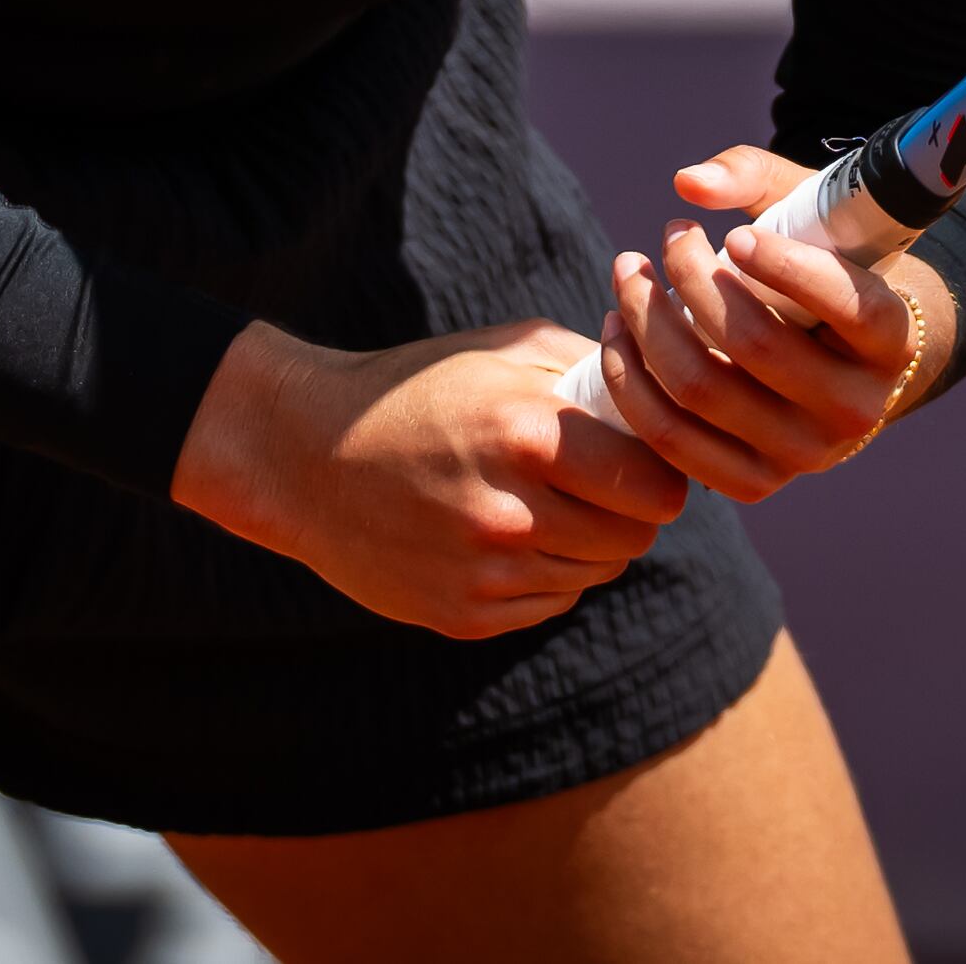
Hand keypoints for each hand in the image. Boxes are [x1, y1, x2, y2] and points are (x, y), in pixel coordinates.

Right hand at [168, 318, 694, 639]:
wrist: (304, 457)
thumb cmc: (414, 391)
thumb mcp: (501, 349)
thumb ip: (589, 364)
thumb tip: (661, 388)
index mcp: (528, 436)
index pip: (656, 487)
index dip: (661, 474)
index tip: (643, 462)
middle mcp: (511, 514)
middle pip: (633, 538)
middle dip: (630, 510)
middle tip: (602, 484)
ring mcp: (485, 575)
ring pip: (594, 574)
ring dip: (587, 543)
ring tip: (545, 504)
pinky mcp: (462, 617)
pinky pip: (548, 605)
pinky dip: (545, 576)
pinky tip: (507, 537)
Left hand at [595, 143, 958, 500]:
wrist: (836, 360)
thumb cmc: (819, 267)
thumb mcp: (808, 214)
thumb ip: (752, 177)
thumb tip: (688, 181)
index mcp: (892, 341)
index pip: (848, 305)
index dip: (785, 267)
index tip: (733, 235)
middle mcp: (857, 409)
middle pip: (754, 343)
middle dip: (692, 279)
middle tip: (670, 235)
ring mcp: (804, 455)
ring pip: (702, 389)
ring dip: (645, 322)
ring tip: (628, 273)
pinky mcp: (752, 483)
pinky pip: (671, 439)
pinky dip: (629, 380)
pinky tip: (616, 329)